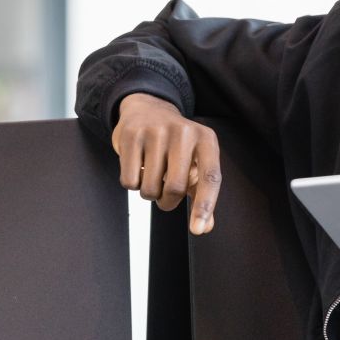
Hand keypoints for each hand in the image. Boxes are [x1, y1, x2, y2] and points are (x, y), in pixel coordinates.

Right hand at [110, 92, 221, 235]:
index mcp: (206, 139)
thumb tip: (205, 226)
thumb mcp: (196, 162)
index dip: (205, 205)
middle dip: (168, 202)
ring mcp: (156, 132)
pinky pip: (128, 182)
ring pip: (149, 188)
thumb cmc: (177, 145)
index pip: (211, 177)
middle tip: (166, 197)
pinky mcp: (131, 136)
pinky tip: (138, 167)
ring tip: (152, 175)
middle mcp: (183, 132)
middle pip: (175, 188)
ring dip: (149, 193)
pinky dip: (132, 184)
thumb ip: (201, 193)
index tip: (198, 230)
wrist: (148, 109)